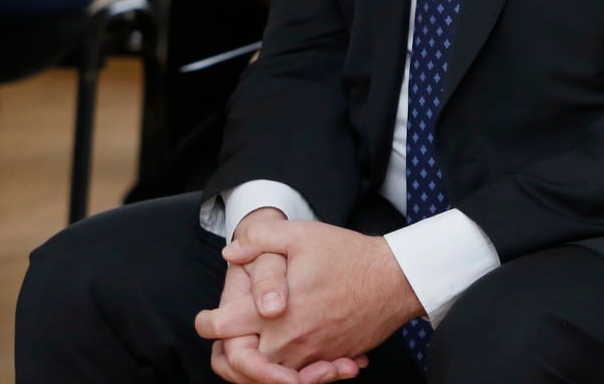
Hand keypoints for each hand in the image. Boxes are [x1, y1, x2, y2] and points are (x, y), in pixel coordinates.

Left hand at [214, 220, 423, 370]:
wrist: (396, 279)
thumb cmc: (350, 256)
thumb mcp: (303, 235)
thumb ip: (261, 238)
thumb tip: (231, 252)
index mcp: (272, 313)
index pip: (220, 329)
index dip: (207, 322)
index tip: (209, 317)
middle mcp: (287, 341)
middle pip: (239, 364)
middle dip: (230, 355)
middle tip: (231, 341)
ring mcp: (310, 355)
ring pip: (270, 376)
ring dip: (260, 367)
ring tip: (259, 350)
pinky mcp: (330, 361)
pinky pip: (302, 377)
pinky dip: (295, 372)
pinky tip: (297, 354)